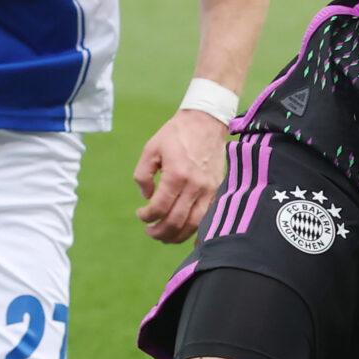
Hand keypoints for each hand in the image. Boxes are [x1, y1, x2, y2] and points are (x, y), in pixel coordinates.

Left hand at [134, 108, 229, 242]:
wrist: (206, 122)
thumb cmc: (176, 134)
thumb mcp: (151, 149)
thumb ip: (143, 174)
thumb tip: (146, 197)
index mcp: (176, 174)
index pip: (160, 207)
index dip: (147, 216)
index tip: (141, 215)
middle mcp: (195, 185)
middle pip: (176, 221)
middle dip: (159, 232)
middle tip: (149, 231)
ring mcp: (209, 189)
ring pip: (194, 224)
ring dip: (176, 235)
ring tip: (164, 236)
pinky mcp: (217, 190)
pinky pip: (208, 217)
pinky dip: (197, 231)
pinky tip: (186, 236)